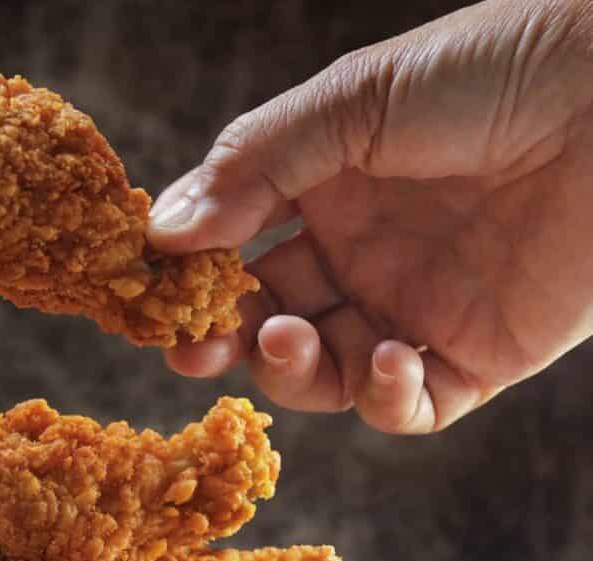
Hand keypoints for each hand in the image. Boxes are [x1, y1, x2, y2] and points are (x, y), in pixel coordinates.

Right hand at [148, 0, 592, 432]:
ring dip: (289, 368)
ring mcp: (418, 308)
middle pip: (268, 321)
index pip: (237, 250)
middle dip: (222, 338)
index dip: (193, 276)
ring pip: (325, 373)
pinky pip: (412, 406)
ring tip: (283, 335)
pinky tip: (387, 359)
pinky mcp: (480, 355)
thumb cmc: (488, 73)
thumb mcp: (348, 105)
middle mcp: (365, 255)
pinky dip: (386, 398)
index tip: (151, 291)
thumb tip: (160, 235)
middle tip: (189, 346)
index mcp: (326, 191)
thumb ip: (250, 169)